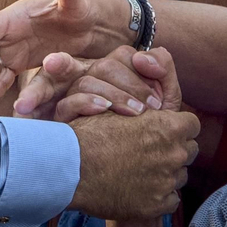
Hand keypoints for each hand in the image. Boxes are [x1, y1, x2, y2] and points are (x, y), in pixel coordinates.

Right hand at [18, 46, 181, 122]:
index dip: (141, 71)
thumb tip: (144, 58)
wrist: (127, 170)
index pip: (123, 56)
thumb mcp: (162, 106)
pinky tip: (105, 111)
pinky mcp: (63, 119)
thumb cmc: (146, 136)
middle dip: (131, 85)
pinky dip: (86, 103)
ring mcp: (76, 97)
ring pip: (86, 82)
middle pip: (105, 66)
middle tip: (150, 110)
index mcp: (117, 75)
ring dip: (113, 95)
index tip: (159, 100)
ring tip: (136, 114)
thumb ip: (162, 74)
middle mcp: (94, 80)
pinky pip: (67, 104)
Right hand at [68, 108, 198, 220]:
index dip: (180, 126)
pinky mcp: (157, 204)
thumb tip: (154, 112)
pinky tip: (139, 187)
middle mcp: (174, 153)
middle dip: (175, 148)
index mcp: (168, 127)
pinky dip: (159, 194)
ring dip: (167, 171)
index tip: (167, 130)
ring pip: (180, 175)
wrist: (71, 167)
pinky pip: (171, 199)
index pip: (193, 125)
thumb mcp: (118, 110)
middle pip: (190, 150)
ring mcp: (167, 181)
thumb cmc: (90, 135)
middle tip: (152, 150)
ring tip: (141, 169)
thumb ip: (146, 113)